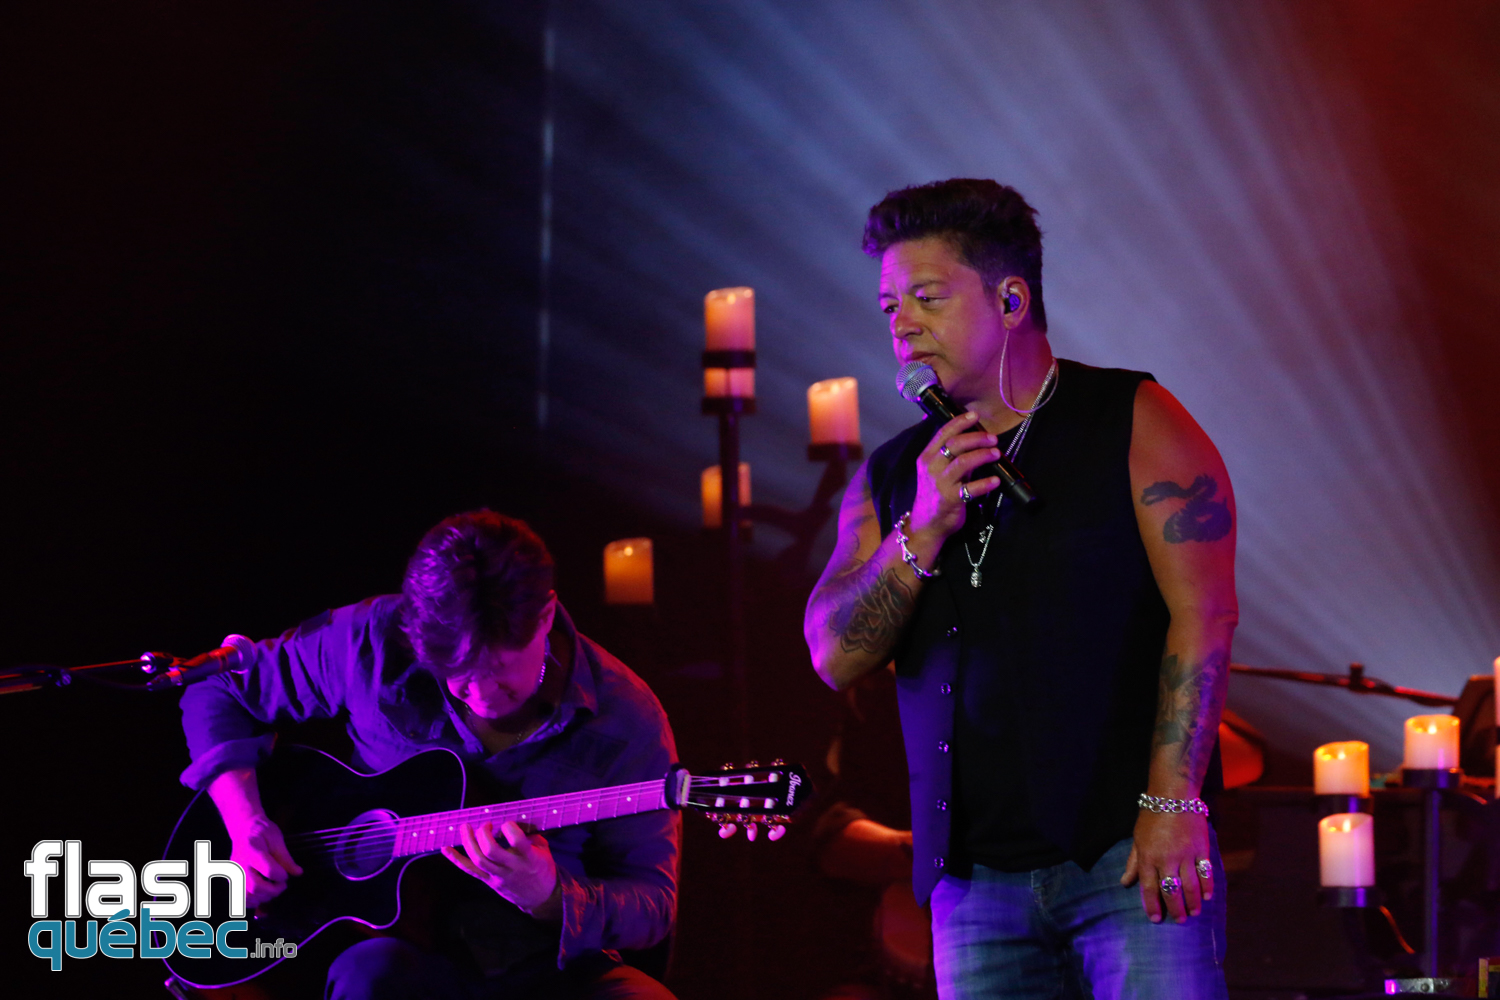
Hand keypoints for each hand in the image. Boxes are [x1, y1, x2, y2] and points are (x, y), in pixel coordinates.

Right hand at [227, 815, 302, 907]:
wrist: (243, 830)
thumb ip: (285, 857)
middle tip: (282, 885)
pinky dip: (252, 901)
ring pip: (247, 896)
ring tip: (272, 889)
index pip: (268, 870)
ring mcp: (233, 873)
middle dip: (273, 890)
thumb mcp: (276, 838)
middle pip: (255, 887)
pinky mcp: (231, 880)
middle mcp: (240, 864)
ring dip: (263, 897)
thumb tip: (297, 873)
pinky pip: (239, 899)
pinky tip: (262, 895)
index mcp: (252, 850)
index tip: (285, 874)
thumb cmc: (262, 832)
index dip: (281, 875)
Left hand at [442, 821, 559, 916]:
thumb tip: (518, 820)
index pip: (517, 841)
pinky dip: (456, 859)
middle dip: (484, 834)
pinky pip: (470, 870)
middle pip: (491, 851)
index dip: (510, 828)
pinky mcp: (489, 882)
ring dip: (468, 842)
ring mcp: (498, 876)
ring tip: (466, 827)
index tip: (507, 823)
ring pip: (478, 860)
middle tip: (486, 825)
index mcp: (528, 858)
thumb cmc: (543, 869)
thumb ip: (532, 835)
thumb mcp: (544, 850)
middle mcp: (512, 867)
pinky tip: (445, 849)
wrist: (540, 898)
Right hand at [908, 412, 1001, 548]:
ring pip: (963, 462)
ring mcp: (940, 484)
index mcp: (927, 457)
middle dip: (977, 438)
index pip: (943, 433)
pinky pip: (970, 489)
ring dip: (983, 455)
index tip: (975, 415)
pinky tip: (996, 480)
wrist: (925, 524)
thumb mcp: (935, 472)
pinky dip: (985, 483)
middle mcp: (932, 468)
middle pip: (955, 444)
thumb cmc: (934, 494)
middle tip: (993, 439)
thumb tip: (975, 442)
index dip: (960, 422)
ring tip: (997, 454)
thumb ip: (951, 457)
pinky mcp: (950, 500)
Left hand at [1119, 810, 1212, 923]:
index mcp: (1148, 857)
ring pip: (1190, 886)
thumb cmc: (1151, 817)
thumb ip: (1134, 862)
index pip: (1148, 888)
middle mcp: (1166, 859)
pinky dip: (1207, 886)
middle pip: (1171, 891)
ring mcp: (1185, 855)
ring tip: (1194, 912)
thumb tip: (1125, 882)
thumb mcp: (1137, 838)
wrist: (1173, 795)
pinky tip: (1207, 896)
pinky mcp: (1201, 849)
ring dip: (1193, 902)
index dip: (1152, 906)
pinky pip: (1205, 872)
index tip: (1155, 919)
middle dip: (1175, 909)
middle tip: (1179, 920)